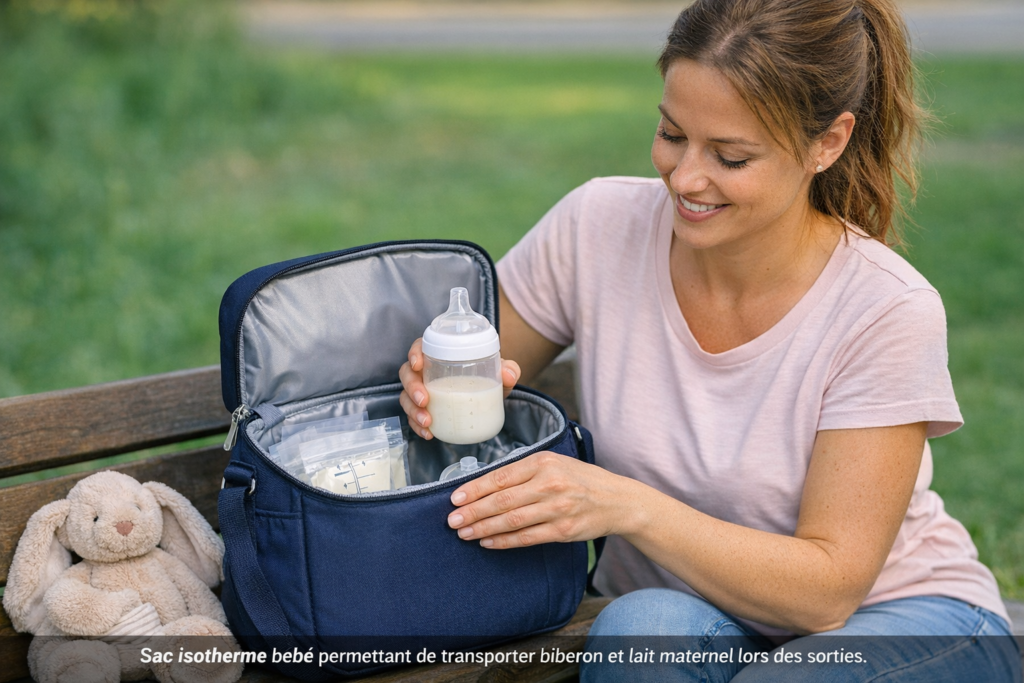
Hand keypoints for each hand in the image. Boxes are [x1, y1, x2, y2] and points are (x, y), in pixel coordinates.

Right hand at [399, 337, 520, 439]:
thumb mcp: (499, 371)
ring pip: (406, 397)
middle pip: (407, 374)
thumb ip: (508, 369)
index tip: (418, 364)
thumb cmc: (487, 377)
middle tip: (424, 400)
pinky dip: (417, 426)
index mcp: (439, 353)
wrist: (487, 398)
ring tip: (427, 421)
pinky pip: (413, 417)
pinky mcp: (423, 409)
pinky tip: (428, 433)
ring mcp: (422, 391)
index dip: (414, 353)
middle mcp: (426, 371)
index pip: (420, 346)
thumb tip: (508, 375)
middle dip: (412, 387)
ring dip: (413, 410)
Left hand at [445, 451, 633, 547]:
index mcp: (543, 463)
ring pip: (511, 521)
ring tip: (464, 533)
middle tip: (452, 520)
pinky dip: (504, 542)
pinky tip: (487, 542)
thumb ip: (524, 470)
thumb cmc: (580, 479)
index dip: (475, 489)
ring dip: (483, 528)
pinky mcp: (563, 530)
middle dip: (473, 511)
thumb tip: (485, 483)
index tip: (455, 498)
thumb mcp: (554, 463)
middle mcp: (549, 484)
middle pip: (502, 500)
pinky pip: (526, 538)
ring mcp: (557, 509)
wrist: (617, 500)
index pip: (501, 477)